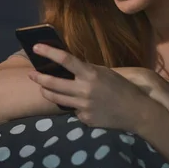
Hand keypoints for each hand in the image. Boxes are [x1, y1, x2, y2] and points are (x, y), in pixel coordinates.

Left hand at [26, 44, 148, 131]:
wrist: (136, 112)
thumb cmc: (122, 89)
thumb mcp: (105, 73)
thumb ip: (86, 72)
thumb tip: (69, 68)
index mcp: (91, 74)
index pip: (65, 60)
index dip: (48, 52)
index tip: (36, 47)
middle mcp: (84, 90)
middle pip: (53, 83)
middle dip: (39, 78)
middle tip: (31, 74)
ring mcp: (83, 106)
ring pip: (57, 99)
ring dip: (47, 92)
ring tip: (42, 88)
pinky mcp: (85, 119)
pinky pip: (72, 111)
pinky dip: (71, 106)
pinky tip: (75, 104)